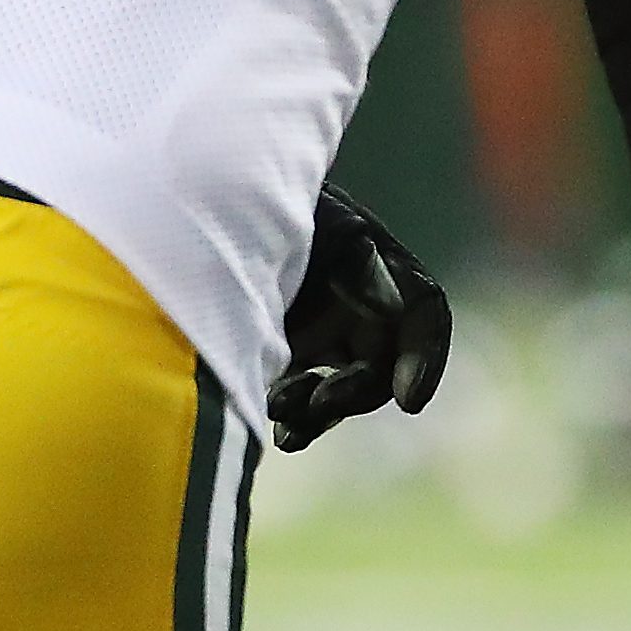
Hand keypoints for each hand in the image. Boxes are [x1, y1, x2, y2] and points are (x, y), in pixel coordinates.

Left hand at [269, 186, 451, 449]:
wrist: (204, 203)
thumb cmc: (260, 199)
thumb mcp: (311, 222)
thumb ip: (353, 261)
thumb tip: (391, 308)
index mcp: (379, 265)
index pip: (424, 312)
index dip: (425, 358)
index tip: (408, 401)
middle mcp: (361, 305)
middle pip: (383, 365)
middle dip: (357, 391)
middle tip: (320, 403)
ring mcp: (325, 332)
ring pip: (346, 390)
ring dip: (322, 409)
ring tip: (280, 407)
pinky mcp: (287, 354)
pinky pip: (306, 398)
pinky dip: (298, 418)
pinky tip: (282, 431)